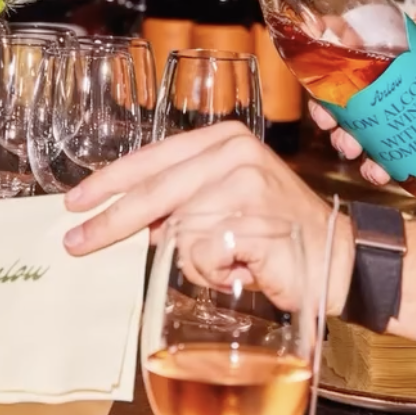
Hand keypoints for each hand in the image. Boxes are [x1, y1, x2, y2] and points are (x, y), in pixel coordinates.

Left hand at [63, 121, 354, 314]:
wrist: (340, 261)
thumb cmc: (278, 237)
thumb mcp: (225, 206)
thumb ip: (182, 204)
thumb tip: (131, 222)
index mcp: (224, 139)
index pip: (153, 157)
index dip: (110, 182)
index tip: (75, 202)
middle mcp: (234, 152)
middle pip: (152, 192)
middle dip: (109, 222)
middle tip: (76, 244)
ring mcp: (245, 184)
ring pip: (177, 232)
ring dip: (198, 263)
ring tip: (234, 264)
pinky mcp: (252, 221)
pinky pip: (201, 257)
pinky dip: (216, 275)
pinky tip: (245, 271)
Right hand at [309, 20, 415, 185]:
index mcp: (390, 49)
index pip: (347, 46)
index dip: (323, 56)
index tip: (313, 70)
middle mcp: (384, 81)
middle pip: (341, 94)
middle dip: (326, 111)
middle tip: (328, 122)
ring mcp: (395, 113)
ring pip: (357, 128)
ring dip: (345, 141)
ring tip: (351, 150)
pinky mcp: (409, 139)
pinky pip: (385, 154)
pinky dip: (376, 166)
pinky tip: (378, 172)